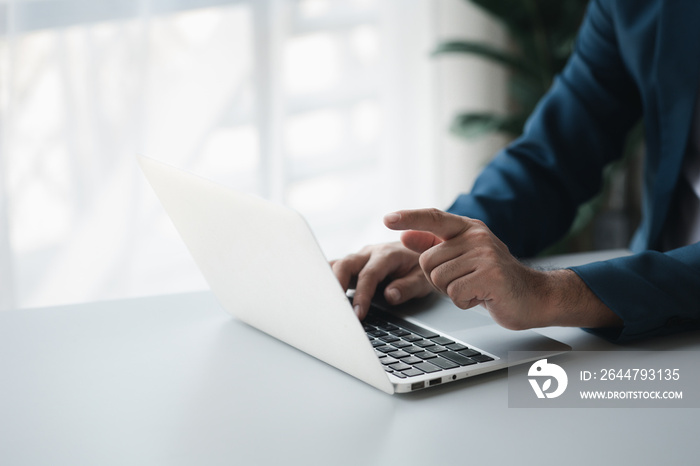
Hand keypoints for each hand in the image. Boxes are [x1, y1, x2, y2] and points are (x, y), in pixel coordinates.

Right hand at [331, 242, 431, 318]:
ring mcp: (360, 257)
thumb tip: (390, 296)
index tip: (358, 314)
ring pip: (337, 264)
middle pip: (346, 264)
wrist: (423, 248)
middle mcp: (370, 253)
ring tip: (322, 301)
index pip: (369, 275)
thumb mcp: (423, 278)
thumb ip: (408, 287)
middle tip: (334, 308)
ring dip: (328, 281)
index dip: (362, 295)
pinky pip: (336, 268)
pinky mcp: (355, 263)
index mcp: (388, 255)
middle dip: (336, 285)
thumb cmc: (421, 266)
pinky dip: (328, 278)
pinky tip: (321, 292)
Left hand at [384, 208, 550, 329]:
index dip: (409, 217)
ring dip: (452, 292)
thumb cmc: (495, 279)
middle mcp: (477, 236)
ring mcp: (485, 254)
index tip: (387, 219)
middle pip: (428, 261)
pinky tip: (482, 297)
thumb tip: (405, 236)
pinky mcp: (490, 275)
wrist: (535, 297)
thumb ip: (435, 245)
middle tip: (464, 282)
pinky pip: (454, 293)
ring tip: (474, 288)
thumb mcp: (463, 257)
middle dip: (438, 280)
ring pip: (439, 279)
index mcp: (469, 228)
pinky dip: (464, 302)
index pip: (434, 217)